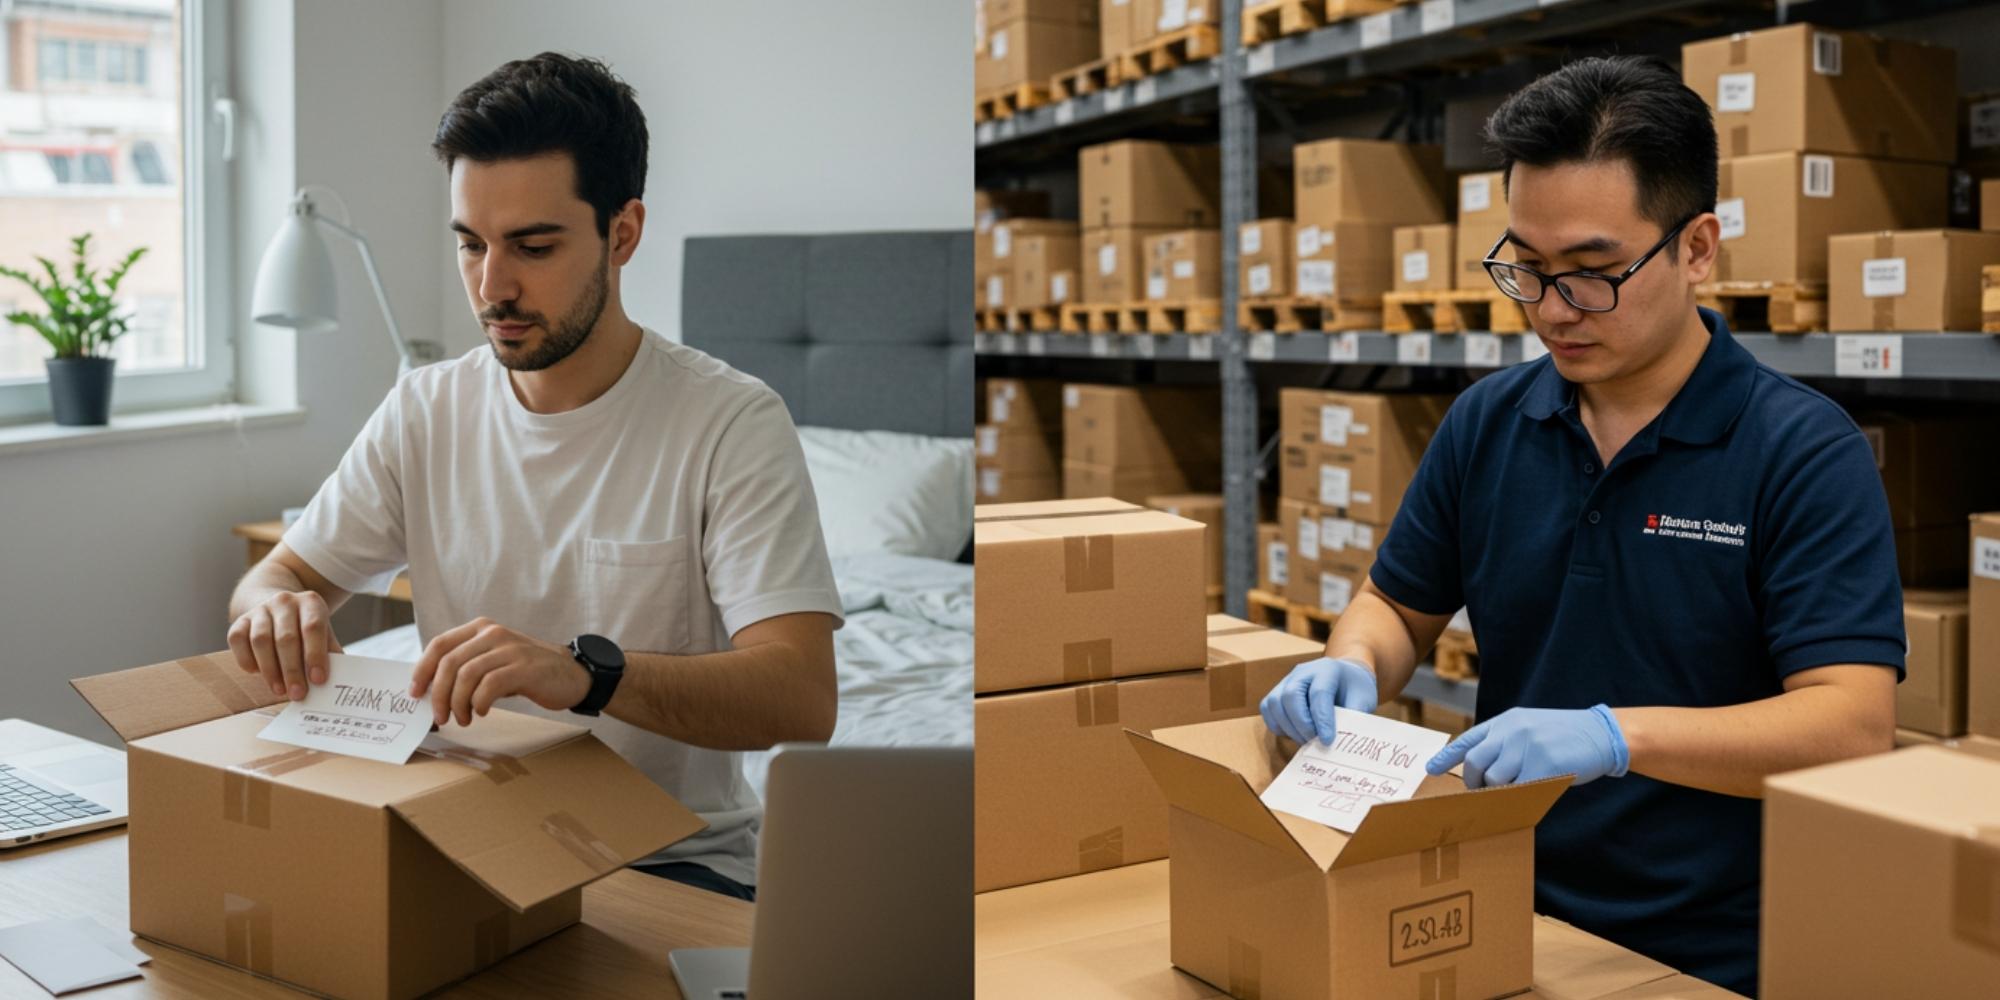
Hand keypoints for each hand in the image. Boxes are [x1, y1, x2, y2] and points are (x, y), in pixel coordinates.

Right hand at [228, 591, 342, 700]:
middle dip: (292, 670)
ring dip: (270, 670)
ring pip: (261, 640)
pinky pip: (238, 641)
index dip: (315, 654)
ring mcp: (260, 609)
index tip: (318, 680)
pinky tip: (257, 674)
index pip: (313, 627)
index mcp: (311, 602)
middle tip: (298, 694)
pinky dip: (247, 660)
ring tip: (280, 690)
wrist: (279, 609)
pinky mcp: (240, 620)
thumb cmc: (306, 628)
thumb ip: (330, 653)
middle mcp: (285, 601)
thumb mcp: (324, 634)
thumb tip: (337, 680)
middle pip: (286, 638)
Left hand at [407, 618, 589, 726]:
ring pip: (466, 675)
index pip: (439, 645)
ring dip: (458, 703)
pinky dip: (480, 703)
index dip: (422, 670)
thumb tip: (430, 691)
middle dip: (439, 694)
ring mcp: (510, 649)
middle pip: (449, 663)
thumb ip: (466, 667)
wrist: (570, 674)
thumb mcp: (493, 661)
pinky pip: (489, 686)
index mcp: (480, 629)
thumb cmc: (525, 672)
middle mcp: (493, 633)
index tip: (416, 694)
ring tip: (464, 719)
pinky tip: (483, 712)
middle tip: (440, 717)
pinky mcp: (524, 667)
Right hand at [1258, 657, 1378, 745]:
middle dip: (1302, 724)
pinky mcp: (1277, 691)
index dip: (1322, 720)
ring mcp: (1287, 679)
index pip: (1319, 693)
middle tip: (1315, 742)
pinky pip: (1268, 709)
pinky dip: (1278, 725)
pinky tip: (1295, 733)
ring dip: (1289, 728)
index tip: (1328, 741)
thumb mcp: (1363, 700)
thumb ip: (1353, 718)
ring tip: (1307, 740)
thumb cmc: (1355, 690)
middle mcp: (1303, 671)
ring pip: (1275, 703)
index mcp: (1328, 669)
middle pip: (1291, 696)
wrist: (1345, 677)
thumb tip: (1340, 742)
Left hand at [1425, 705, 1629, 788]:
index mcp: (1506, 721)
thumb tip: (1484, 774)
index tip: (1431, 769)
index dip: (1448, 756)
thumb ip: (1506, 744)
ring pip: (1495, 780)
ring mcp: (1527, 747)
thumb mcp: (1530, 727)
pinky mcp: (1543, 765)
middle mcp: (1512, 731)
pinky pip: (1519, 791)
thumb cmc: (1564, 735)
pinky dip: (1519, 799)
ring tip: (1514, 793)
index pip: (1469, 739)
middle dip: (1475, 784)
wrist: (1601, 733)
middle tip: (1483, 795)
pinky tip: (1529, 797)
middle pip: (1476, 763)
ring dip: (1500, 793)